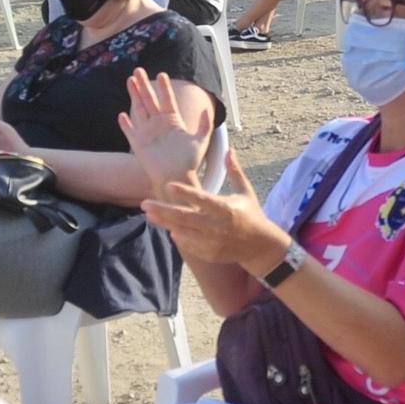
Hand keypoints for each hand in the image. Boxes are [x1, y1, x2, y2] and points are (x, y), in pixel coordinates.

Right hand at [118, 70, 210, 198]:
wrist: (177, 178)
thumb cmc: (189, 162)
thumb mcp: (200, 141)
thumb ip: (205, 126)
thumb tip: (207, 110)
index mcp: (173, 121)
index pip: (167, 100)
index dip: (164, 88)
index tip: (162, 74)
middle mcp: (159, 124)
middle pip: (150, 100)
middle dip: (144, 84)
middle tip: (138, 69)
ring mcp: (147, 133)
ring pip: (139, 109)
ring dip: (134, 95)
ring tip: (130, 80)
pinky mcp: (139, 144)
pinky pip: (130, 131)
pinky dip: (126, 124)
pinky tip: (122, 114)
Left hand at [140, 152, 286, 269]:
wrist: (260, 246)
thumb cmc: (251, 214)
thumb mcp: (246, 192)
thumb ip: (235, 172)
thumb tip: (229, 150)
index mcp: (227, 209)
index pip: (202, 199)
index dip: (185, 193)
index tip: (168, 185)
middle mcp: (218, 226)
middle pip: (185, 218)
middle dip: (163, 211)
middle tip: (144, 204)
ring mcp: (213, 242)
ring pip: (184, 232)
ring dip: (165, 223)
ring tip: (150, 215)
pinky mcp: (211, 253)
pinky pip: (190, 245)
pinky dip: (179, 237)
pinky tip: (169, 229)